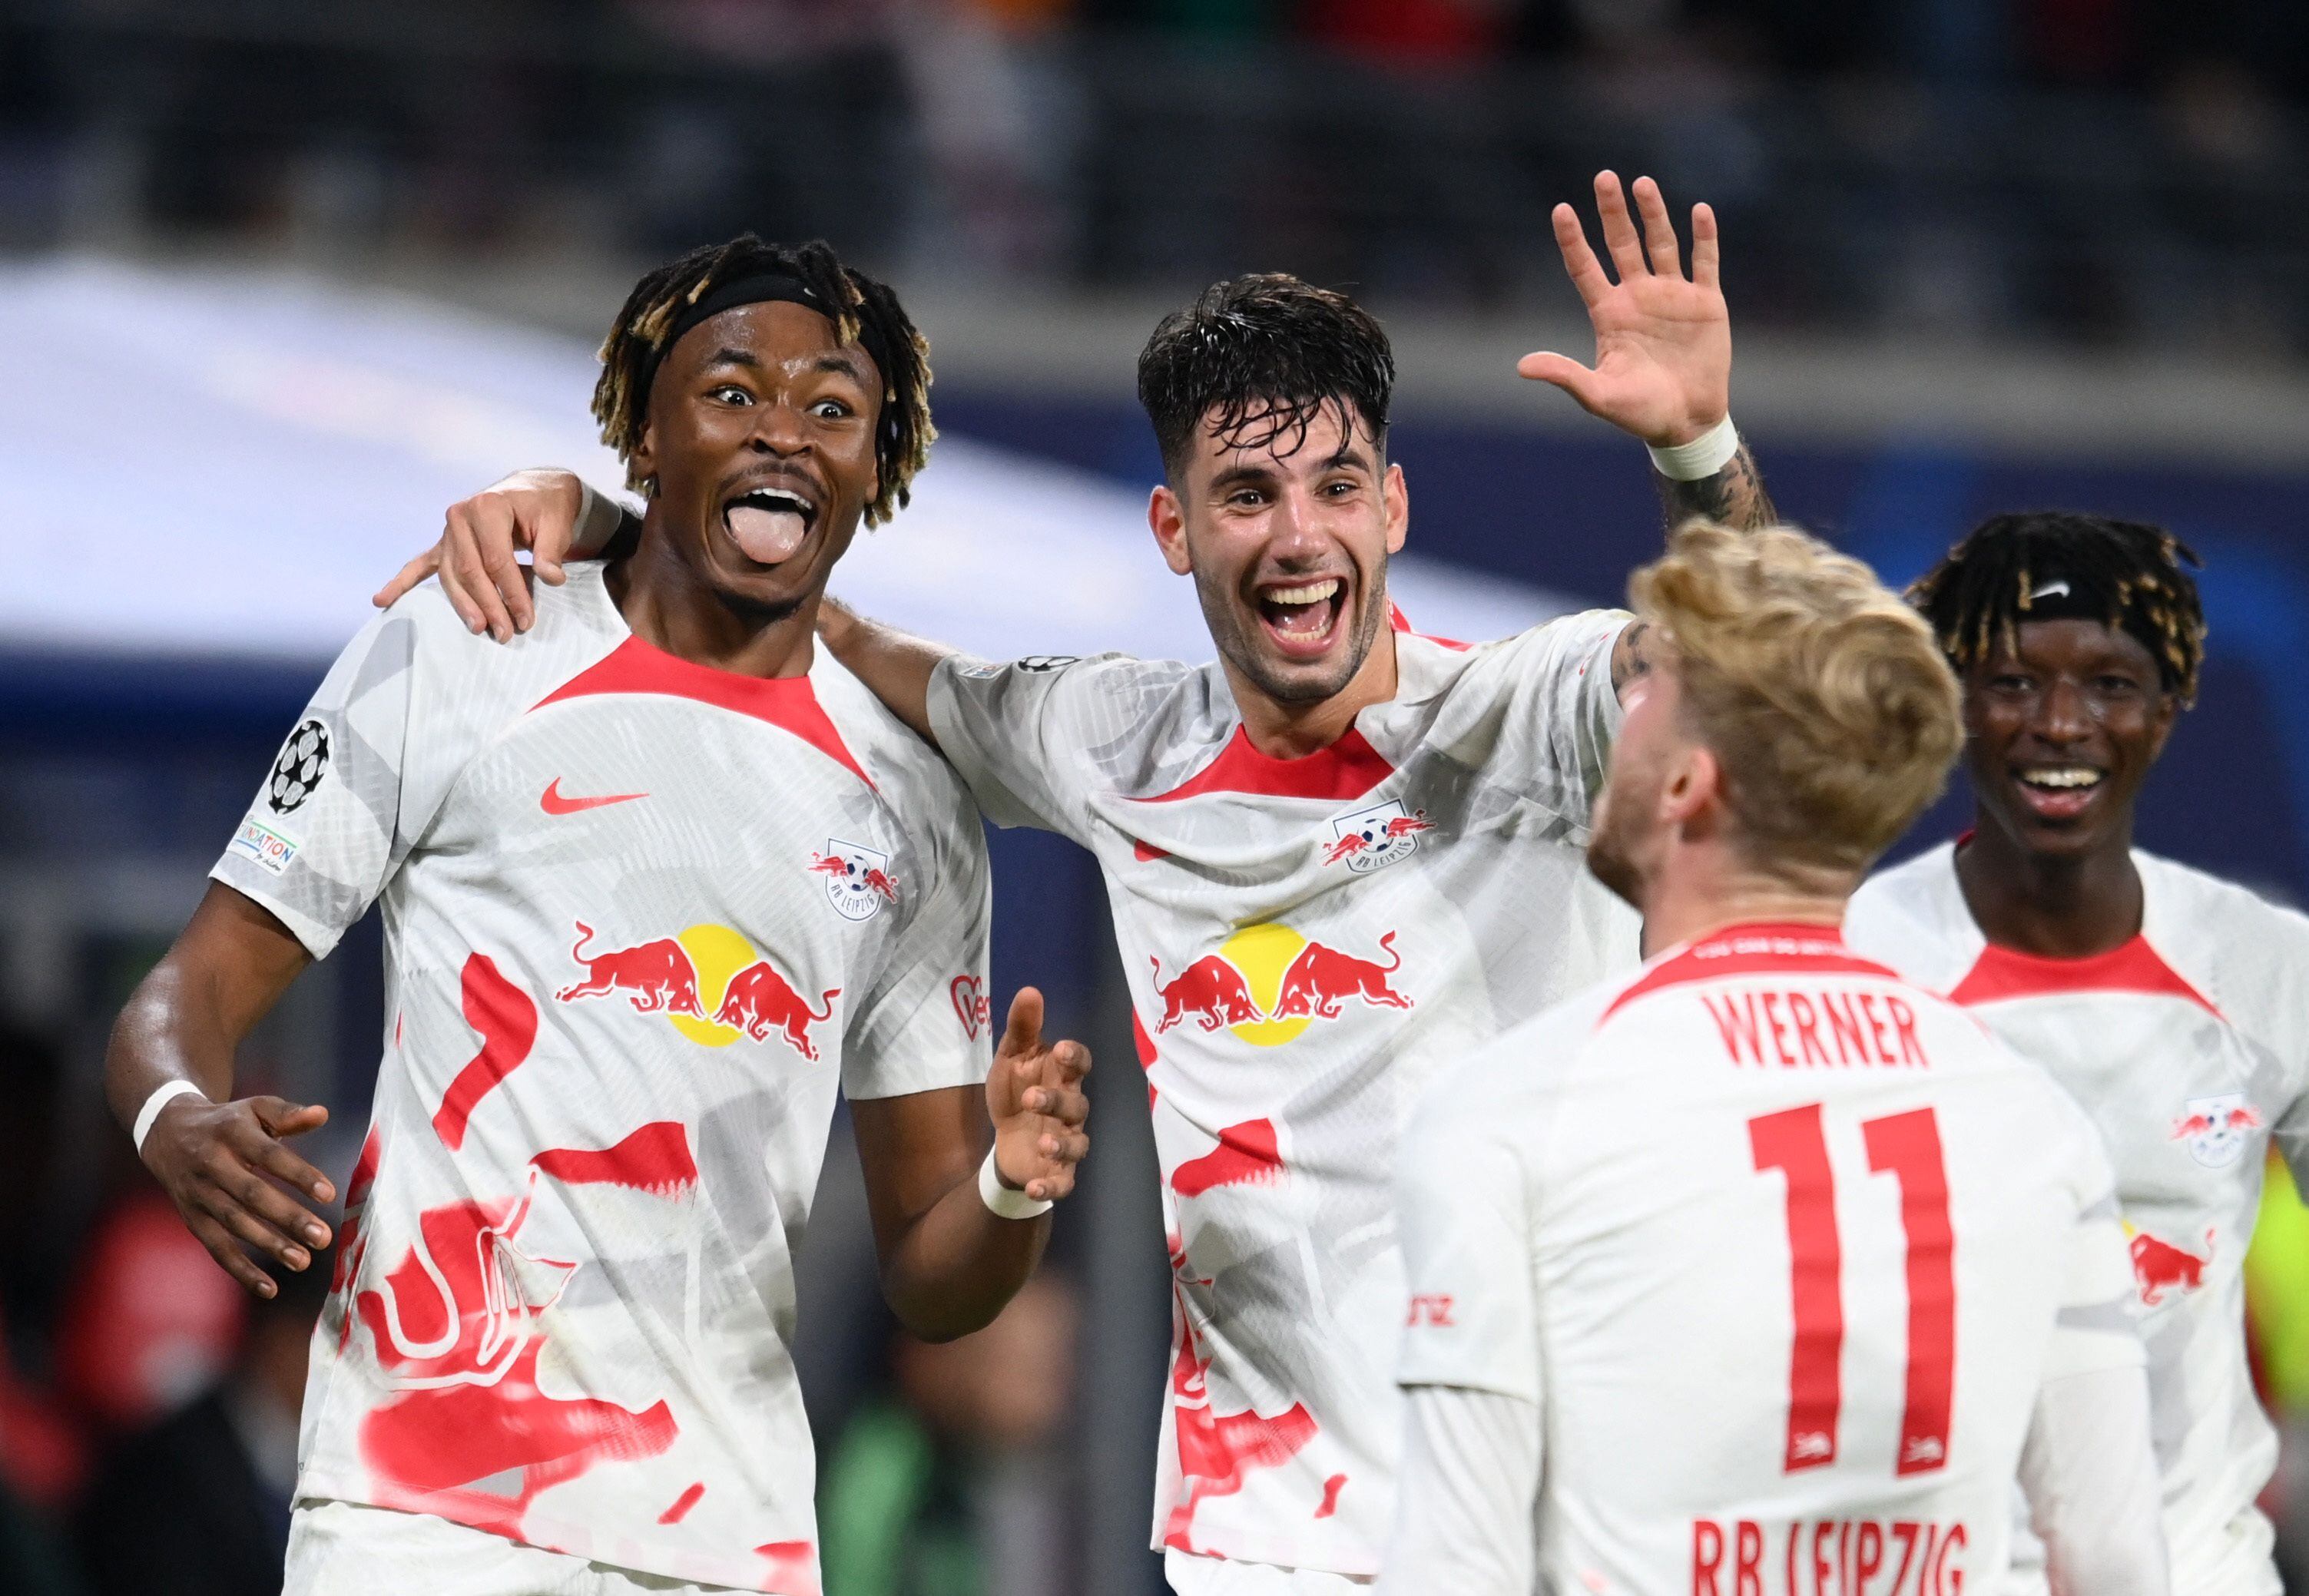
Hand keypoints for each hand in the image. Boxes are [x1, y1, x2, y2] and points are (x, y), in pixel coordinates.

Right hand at [140, 1093, 335, 1297]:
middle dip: (288, 1218)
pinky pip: (216, 1247)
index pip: (269, 1156)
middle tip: (323, 1237)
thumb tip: (322, 1114)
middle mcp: (211, 1165)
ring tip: (303, 1261)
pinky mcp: (192, 1218)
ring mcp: (199, 1194)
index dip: (299, 1175)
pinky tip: (270, 1288)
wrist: (167, 1133)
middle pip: (251, 1195)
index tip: (329, 1194)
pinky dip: (241, 1270)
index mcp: (232, 1133)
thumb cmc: (228, 1122)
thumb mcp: (255, 1108)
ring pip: (234, 1224)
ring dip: (269, 1245)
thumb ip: (288, 1114)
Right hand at [371, 468, 589, 641]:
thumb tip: (551, 578)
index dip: (511, 592)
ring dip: (462, 604)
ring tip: (478, 629)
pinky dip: (401, 583)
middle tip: (505, 634)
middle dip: (487, 605)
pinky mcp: (444, 544)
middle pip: (469, 570)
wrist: (533, 491)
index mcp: (487, 507)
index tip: (526, 619)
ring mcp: (448, 531)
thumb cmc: (546, 508)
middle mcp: (460, 516)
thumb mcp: (557, 523)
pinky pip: (419, 565)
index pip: (496, 559)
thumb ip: (552, 551)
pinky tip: (382, 601)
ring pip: (450, 574)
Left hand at [983, 988, 1090, 1203]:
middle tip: (1030, 1098)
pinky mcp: (1057, 1173)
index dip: (1075, 1057)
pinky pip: (1064, 1183)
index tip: (1060, 1050)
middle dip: (1056, 1101)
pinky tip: (1035, 1187)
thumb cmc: (1014, 1091)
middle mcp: (1071, 1110)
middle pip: (1077, 1104)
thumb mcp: (1010, 1058)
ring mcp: (1067, 1142)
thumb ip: (1022, 1028)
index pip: (1080, 1064)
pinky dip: (1052, 1187)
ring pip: (1078, 1144)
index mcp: (1062, 1078)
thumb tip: (1030, 990)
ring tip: (1041, 1143)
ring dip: (1061, 1145)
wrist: (1006, 1140)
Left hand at [1520, 171, 1729, 447]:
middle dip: (1613, 212)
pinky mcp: (1706, 302)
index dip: (1573, 239)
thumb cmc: (1638, 412)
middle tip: (1603, 177)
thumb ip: (1565, 376)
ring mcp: (1672, 296)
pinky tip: (1699, 211)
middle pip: (1622, 243)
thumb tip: (1522, 366)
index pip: (1585, 267)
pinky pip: (1705, 262)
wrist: (1686, 422)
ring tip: (1641, 183)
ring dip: (1653, 214)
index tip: (1561, 210)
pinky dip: (1703, 237)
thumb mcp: (1598, 396)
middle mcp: (1638, 296)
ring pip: (1661, 244)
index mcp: (1609, 313)